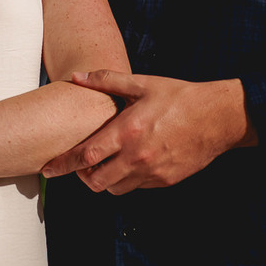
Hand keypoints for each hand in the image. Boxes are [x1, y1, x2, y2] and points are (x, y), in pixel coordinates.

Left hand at [40, 71, 256, 194]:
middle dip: (83, 176)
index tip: (48, 169)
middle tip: (82, 165)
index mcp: (127, 131)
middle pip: (95, 181)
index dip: (63, 164)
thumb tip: (77, 77)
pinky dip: (127, 179)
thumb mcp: (142, 84)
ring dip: (105, 180)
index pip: (85, 156)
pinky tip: (130, 162)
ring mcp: (152, 172)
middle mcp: (137, 156)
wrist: (218, 117)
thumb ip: (106, 81)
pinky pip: (136, 188)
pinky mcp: (165, 181)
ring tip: (106, 163)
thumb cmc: (179, 96)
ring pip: (115, 189)